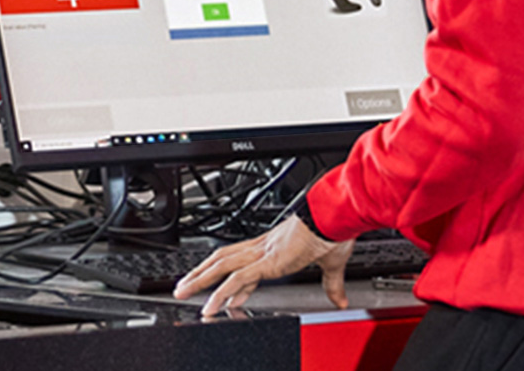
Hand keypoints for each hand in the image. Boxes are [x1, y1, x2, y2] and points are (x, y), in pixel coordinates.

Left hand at [172, 215, 354, 315]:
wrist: (333, 218)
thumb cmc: (331, 232)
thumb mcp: (329, 264)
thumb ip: (331, 283)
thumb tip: (339, 297)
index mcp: (272, 246)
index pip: (241, 262)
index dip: (226, 277)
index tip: (219, 293)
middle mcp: (262, 248)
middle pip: (221, 259)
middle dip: (200, 273)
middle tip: (184, 285)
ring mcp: (261, 254)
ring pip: (221, 267)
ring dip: (200, 281)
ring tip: (184, 293)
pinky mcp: (267, 262)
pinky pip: (238, 278)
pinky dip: (222, 291)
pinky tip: (213, 304)